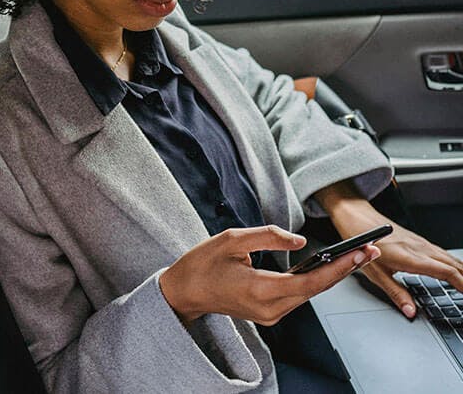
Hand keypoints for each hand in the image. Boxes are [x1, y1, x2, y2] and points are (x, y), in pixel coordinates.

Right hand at [159, 224, 379, 325]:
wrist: (184, 291)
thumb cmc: (202, 264)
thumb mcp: (232, 238)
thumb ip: (268, 237)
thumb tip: (301, 241)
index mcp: (260, 289)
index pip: (311, 282)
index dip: (338, 267)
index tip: (359, 253)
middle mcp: (269, 308)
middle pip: (316, 290)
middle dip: (343, 269)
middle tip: (367, 250)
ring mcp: (269, 314)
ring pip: (309, 294)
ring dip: (331, 275)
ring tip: (352, 256)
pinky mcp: (268, 313)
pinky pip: (297, 297)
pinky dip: (314, 282)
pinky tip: (325, 267)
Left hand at [317, 181, 462, 318]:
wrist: (358, 218)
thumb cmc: (363, 243)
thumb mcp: (375, 273)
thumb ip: (396, 293)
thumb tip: (410, 312)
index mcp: (412, 258)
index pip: (447, 273)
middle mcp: (420, 249)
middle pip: (454, 265)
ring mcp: (421, 243)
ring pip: (450, 258)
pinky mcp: (419, 241)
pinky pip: (443, 253)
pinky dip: (455, 264)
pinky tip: (457, 270)